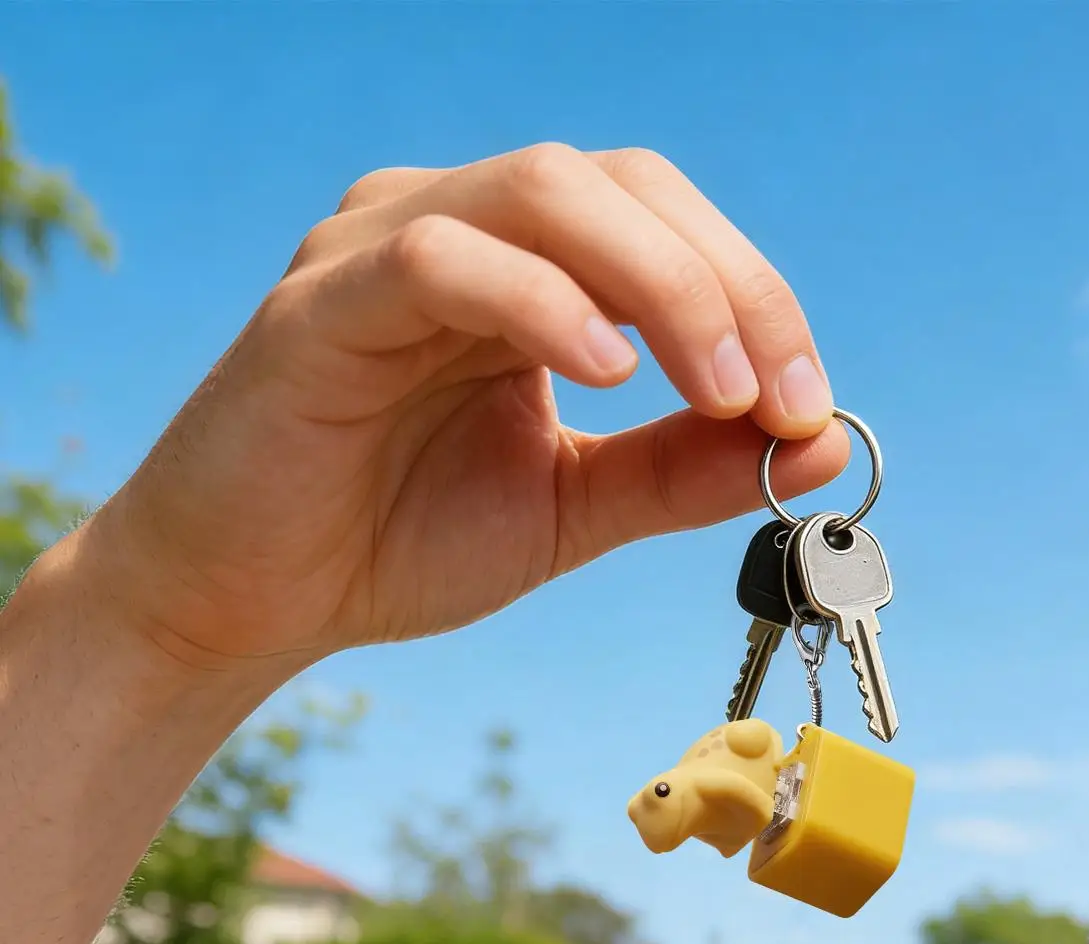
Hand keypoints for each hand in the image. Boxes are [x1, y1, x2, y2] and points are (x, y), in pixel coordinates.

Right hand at [74, 145, 849, 675]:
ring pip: (546, 191)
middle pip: (626, 183)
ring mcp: (384, 250)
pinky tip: (603, 374)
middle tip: (777, 400)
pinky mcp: (320, 303)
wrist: (254, 603)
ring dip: (662, 284)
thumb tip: (822, 445)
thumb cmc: (400, 539)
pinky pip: (442, 257)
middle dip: (730, 287)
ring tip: (716, 390)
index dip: (756, 298)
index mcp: (527, 268)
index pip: (667, 224)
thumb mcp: (577, 507)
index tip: (806, 410)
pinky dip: (539, 302)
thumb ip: (686, 470)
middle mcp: (461, 227)